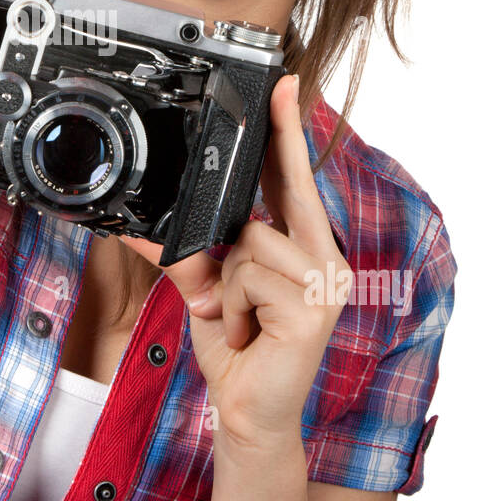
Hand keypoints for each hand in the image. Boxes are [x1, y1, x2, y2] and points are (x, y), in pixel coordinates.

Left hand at [119, 74, 351, 455]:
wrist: (249, 414)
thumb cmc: (236, 347)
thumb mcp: (215, 284)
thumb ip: (211, 246)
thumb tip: (171, 216)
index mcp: (308, 248)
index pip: (296, 181)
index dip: (288, 132)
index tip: (283, 85)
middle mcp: (328, 260)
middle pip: (277, 200)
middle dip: (249, 210)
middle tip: (252, 219)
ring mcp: (327, 283)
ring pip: (247, 242)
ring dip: (224, 285)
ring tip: (238, 320)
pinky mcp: (314, 308)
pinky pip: (245, 275)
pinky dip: (228, 306)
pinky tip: (245, 333)